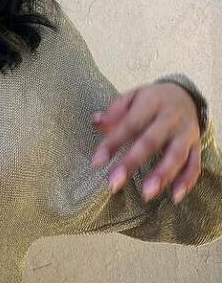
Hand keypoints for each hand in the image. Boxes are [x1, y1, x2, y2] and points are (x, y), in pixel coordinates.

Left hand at [89, 82, 201, 203]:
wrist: (185, 95)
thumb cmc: (151, 99)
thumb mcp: (133, 96)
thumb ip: (115, 110)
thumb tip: (96, 122)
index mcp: (150, 103)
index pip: (129, 124)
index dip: (113, 143)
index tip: (97, 162)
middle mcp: (169, 118)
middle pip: (151, 141)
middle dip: (132, 162)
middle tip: (115, 182)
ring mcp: (185, 133)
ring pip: (176, 155)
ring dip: (162, 175)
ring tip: (146, 194)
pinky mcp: (196, 145)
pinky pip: (194, 165)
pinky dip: (186, 181)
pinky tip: (174, 197)